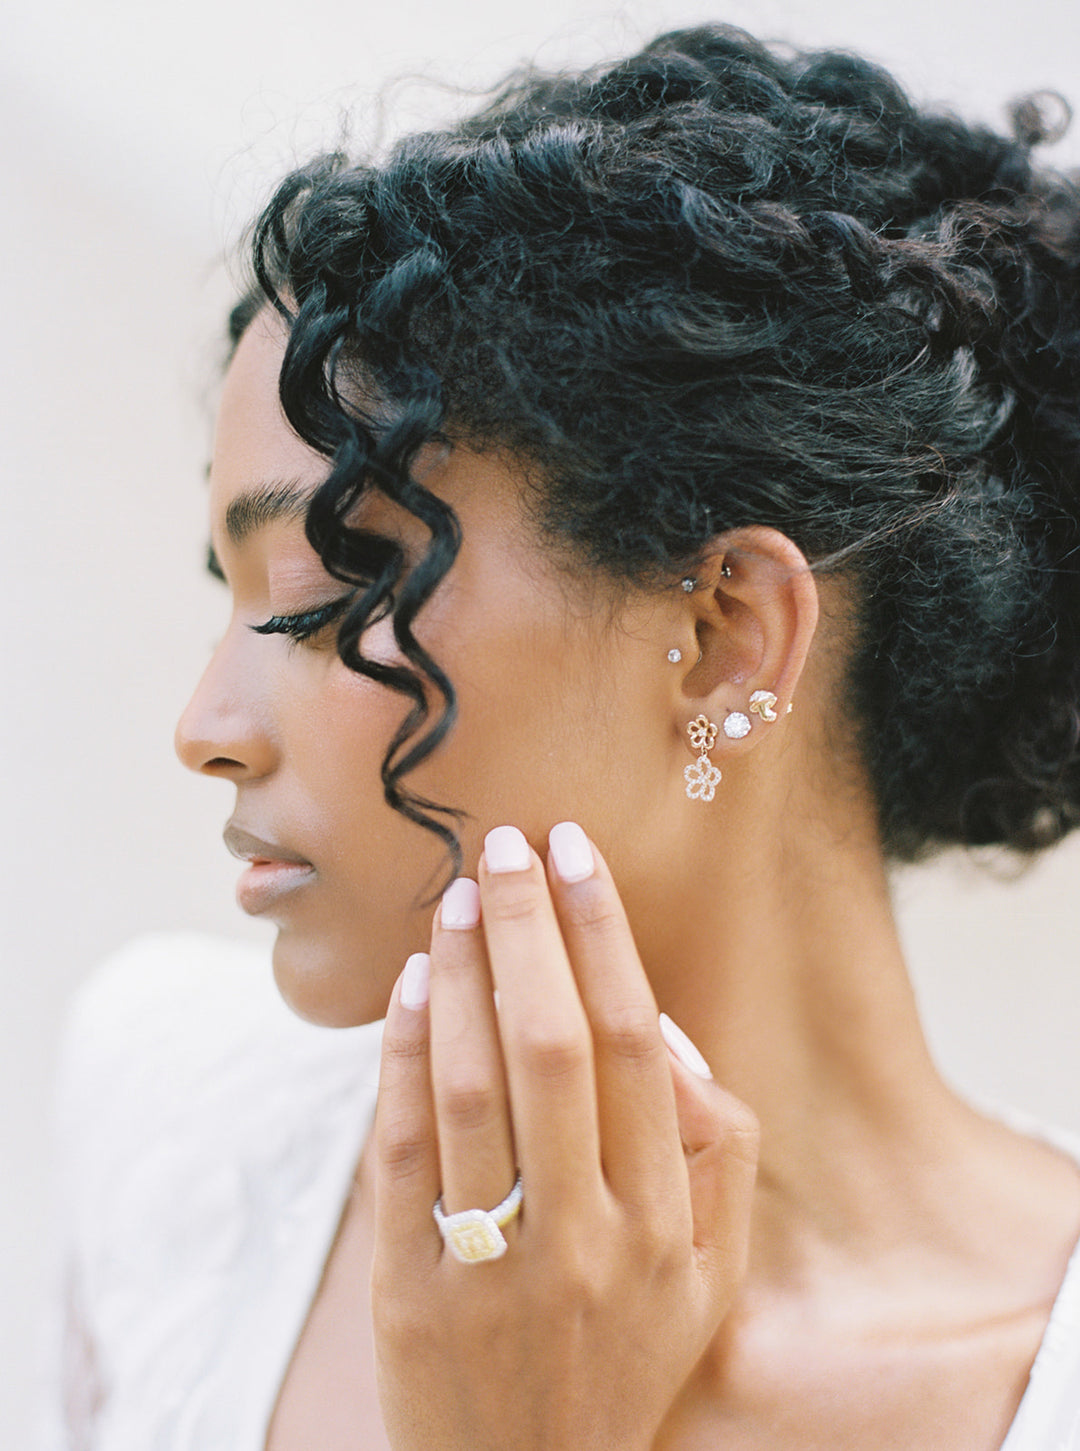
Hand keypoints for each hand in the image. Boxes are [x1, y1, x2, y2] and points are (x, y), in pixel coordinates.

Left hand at [372, 822, 758, 1450]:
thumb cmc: (623, 1358)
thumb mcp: (714, 1275)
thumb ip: (722, 1152)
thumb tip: (671, 1031)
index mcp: (667, 1224)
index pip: (640, 1046)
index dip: (604, 937)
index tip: (576, 854)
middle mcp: (589, 1239)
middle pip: (555, 1046)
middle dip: (530, 928)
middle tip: (507, 845)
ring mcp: (494, 1266)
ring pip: (473, 1087)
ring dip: (464, 975)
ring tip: (460, 896)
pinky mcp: (410, 1288)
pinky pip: (403, 1147)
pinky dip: (403, 1054)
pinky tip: (413, 984)